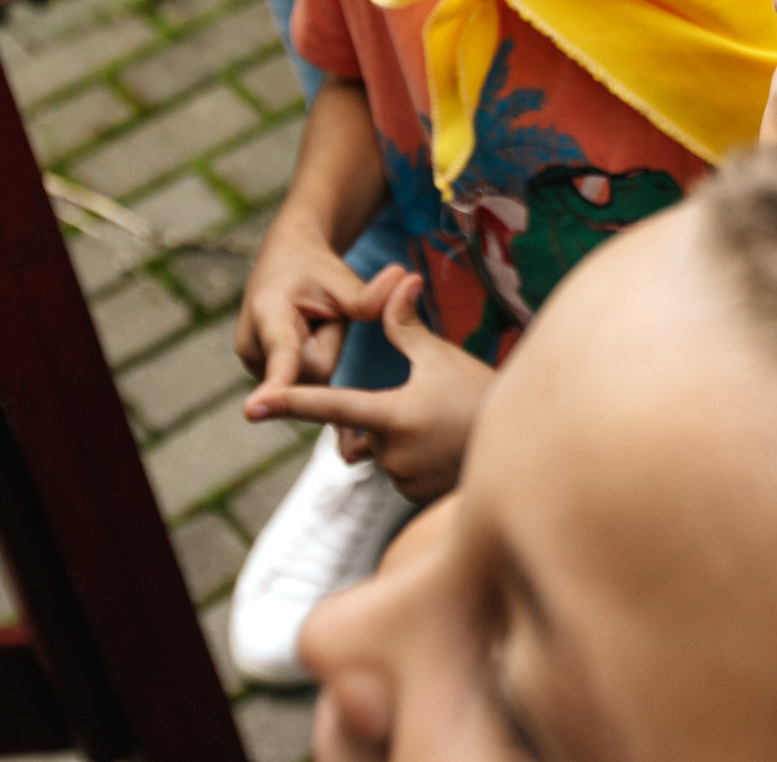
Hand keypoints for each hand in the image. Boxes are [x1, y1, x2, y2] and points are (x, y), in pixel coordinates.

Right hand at [235, 222, 401, 396]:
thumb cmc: (312, 269)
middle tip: (322, 313)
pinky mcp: (265, 378)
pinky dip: (314, 362)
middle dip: (330, 347)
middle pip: (312, 374)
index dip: (276, 383)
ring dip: (322, 355)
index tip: (254, 411)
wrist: (286, 264)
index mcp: (269, 312)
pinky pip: (305, 383)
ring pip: (310, 382)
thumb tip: (410, 280)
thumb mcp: (340, 276)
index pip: (281, 353)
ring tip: (311, 324)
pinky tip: (306, 336)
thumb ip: (369, 296)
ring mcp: (255, 366)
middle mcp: (252, 345)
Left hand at [248, 274, 495, 501]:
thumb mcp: (441, 357)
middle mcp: (390, 453)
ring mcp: (403, 479)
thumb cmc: (481, 395)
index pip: (331, 405)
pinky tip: (443, 447)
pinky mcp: (415, 497)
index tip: (252, 406)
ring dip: (400, 437)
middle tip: (430, 404)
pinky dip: (413, 458)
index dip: (289, 403)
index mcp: (391, 415)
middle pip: (363, 427)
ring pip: (381, 450)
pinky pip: (398, 471)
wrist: (524, 445)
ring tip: (441, 426)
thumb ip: (406, 326)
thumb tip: (400, 280)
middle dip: (385, 413)